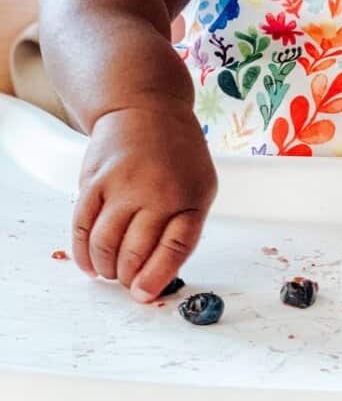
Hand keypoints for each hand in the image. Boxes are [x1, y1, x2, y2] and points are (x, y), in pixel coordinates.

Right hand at [73, 102, 216, 301]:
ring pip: (104, 244)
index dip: (157, 276)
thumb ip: (185, 228)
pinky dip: (83, 252)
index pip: (174, 247)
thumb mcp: (201, 186)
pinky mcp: (93, 181)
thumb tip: (159, 274)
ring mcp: (121, 185)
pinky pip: (81, 226)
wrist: (146, 106)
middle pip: (134, 251)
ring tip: (111, 272)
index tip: (145, 294)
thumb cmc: (178, 154)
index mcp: (189, 197)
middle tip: (128, 284)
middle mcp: (154, 192)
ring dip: (105, 268)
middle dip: (128, 278)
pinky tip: (90, 263)